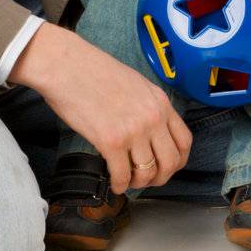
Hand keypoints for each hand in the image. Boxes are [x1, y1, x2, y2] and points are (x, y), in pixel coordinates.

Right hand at [7, 22, 192, 193]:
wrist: (66, 66)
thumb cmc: (92, 71)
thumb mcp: (134, 83)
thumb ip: (146, 107)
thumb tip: (148, 132)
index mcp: (159, 101)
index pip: (184, 141)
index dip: (177, 160)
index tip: (166, 166)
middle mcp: (152, 117)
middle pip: (171, 162)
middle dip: (160, 178)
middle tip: (147, 180)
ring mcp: (133, 130)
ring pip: (148, 172)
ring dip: (138, 183)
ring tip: (127, 181)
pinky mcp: (111, 141)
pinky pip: (123, 175)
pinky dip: (119, 185)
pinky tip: (114, 183)